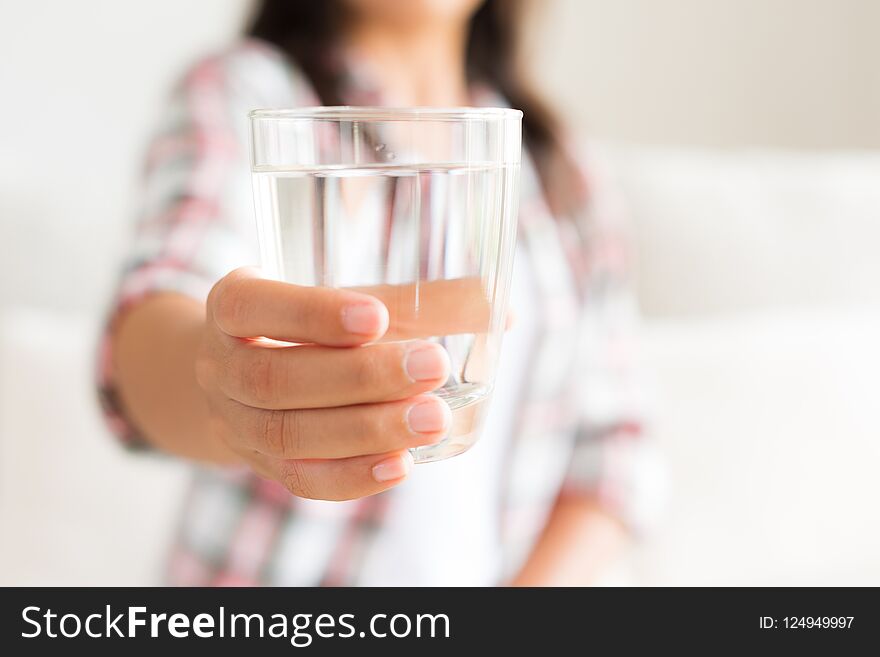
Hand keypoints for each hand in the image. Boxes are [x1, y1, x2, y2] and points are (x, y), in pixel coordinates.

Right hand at [195, 267, 452, 500]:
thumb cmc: (306, 325)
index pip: (251, 309)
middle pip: (278, 378)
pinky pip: (301, 480)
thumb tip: (497, 307)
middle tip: (433, 366)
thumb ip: (413, 302)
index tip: (376, 317)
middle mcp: (220, 366)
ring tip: (433, 418)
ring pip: (289, 434)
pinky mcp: (263, 465)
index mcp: (230, 307)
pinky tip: (402, 465)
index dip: (311, 315)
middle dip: (360, 376)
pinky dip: (352, 476)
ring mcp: (236, 422)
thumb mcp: (341, 300)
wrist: (243, 375)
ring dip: (366, 429)